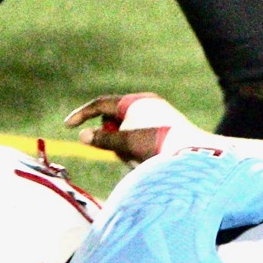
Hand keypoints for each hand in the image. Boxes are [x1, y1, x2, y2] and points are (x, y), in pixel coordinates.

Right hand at [65, 93, 206, 163]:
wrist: (194, 154)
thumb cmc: (157, 146)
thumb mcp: (126, 144)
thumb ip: (103, 139)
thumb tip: (82, 136)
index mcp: (137, 101)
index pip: (101, 104)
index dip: (82, 114)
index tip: (68, 126)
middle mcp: (147, 104)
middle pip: (114, 121)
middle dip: (112, 139)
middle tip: (123, 154)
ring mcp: (156, 115)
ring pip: (126, 133)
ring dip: (125, 148)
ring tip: (141, 159)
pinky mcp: (163, 128)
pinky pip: (139, 139)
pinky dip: (137, 149)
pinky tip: (149, 160)